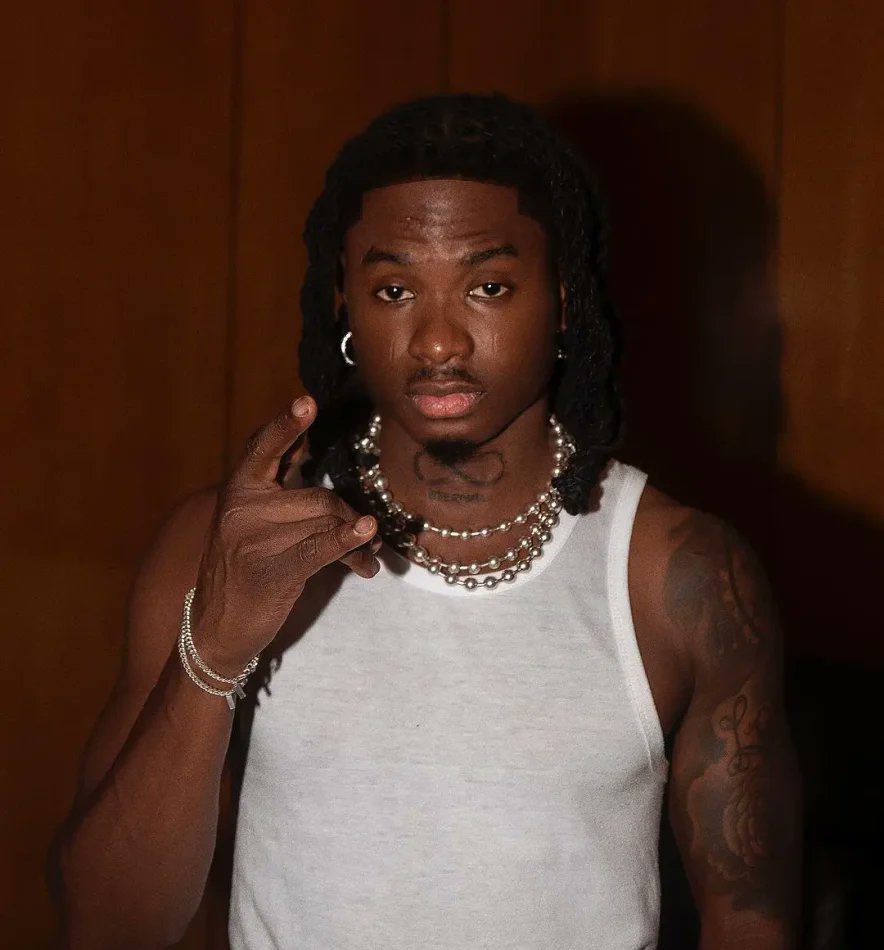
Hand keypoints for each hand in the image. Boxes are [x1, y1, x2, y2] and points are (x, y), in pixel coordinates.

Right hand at [189, 396, 377, 674]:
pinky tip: (367, 535)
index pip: (264, 448)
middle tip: (369, 537)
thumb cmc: (244, 569)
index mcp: (239, 489)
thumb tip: (313, 451)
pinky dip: (349, 541)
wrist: (216, 629)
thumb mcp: (252, 521)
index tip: (308, 403)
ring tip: (368, 561)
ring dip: (357, 543)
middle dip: (349, 518)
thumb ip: (280, 487)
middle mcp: (243, 508)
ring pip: (327, 523)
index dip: (287, 426)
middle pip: (319, 497)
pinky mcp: (272, 570)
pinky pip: (322, 547)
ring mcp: (255, 539)